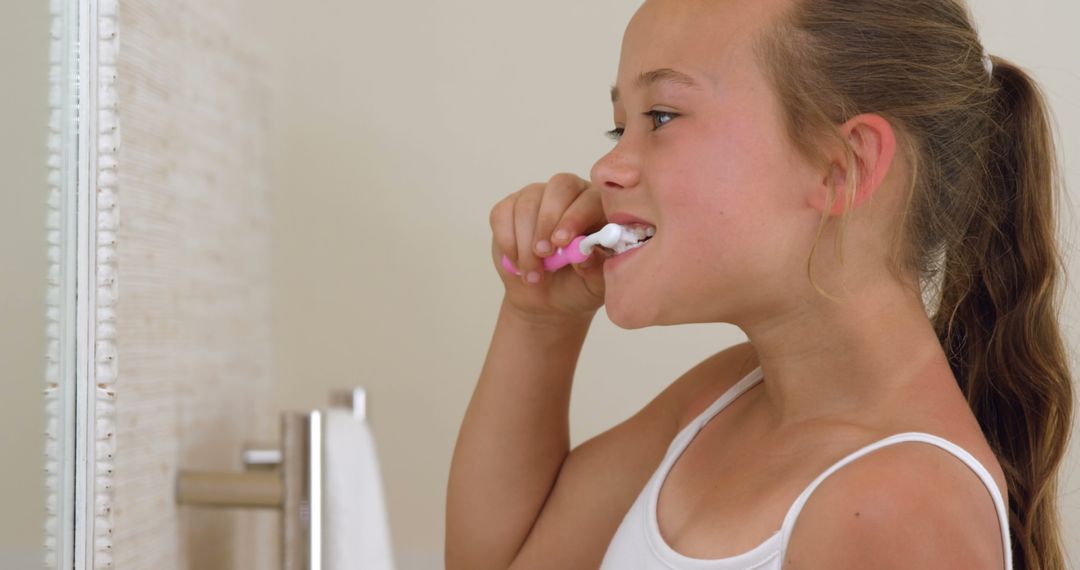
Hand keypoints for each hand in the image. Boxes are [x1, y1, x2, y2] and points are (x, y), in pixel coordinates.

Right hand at [489, 172, 608, 323]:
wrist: (547, 297)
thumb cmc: (577, 285)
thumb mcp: (594, 284)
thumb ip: (597, 268)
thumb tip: (586, 254)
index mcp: (598, 207)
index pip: (589, 198)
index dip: (574, 217)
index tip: (562, 243)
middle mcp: (570, 194)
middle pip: (559, 186)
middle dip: (548, 221)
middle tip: (543, 253)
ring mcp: (538, 196)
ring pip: (528, 204)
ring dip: (526, 243)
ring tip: (534, 275)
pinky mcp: (510, 207)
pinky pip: (503, 214)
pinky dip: (508, 242)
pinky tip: (518, 263)